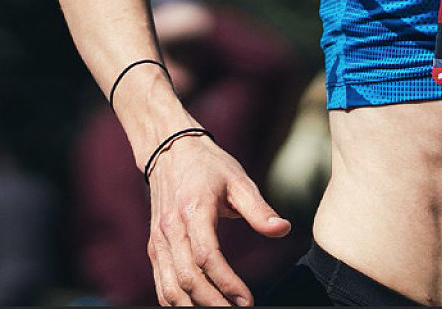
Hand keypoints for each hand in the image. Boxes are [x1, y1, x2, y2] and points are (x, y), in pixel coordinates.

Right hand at [146, 133, 290, 305]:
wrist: (170, 151)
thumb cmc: (209, 166)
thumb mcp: (238, 180)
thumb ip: (259, 208)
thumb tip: (284, 229)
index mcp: (193, 211)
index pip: (207, 257)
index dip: (227, 283)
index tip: (247, 300)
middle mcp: (171, 229)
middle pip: (187, 279)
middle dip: (212, 303)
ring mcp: (159, 240)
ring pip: (169, 288)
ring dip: (192, 308)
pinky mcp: (155, 247)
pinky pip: (161, 284)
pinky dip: (176, 302)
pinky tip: (198, 306)